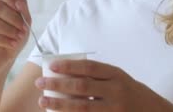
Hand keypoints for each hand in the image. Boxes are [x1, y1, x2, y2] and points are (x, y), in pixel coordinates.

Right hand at [0, 0, 31, 75]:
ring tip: (19, 37)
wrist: (4, 59)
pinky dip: (2, 40)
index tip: (21, 7)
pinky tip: (12, 44)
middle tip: (24, 28)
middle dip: (13, 17)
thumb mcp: (24, 21)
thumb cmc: (13, 37)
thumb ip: (21, 4)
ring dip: (8, 29)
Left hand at [34, 59, 172, 110]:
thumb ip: (98, 76)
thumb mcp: (119, 79)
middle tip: (40, 83)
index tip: (51, 66)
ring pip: (81, 107)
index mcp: (116, 75)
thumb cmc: (132, 93)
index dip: (69, 66)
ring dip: (59, 105)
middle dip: (58, 85)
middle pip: (81, 87)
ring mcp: (114, 110)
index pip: (89, 67)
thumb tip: (66, 73)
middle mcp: (116, 91)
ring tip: (43, 102)